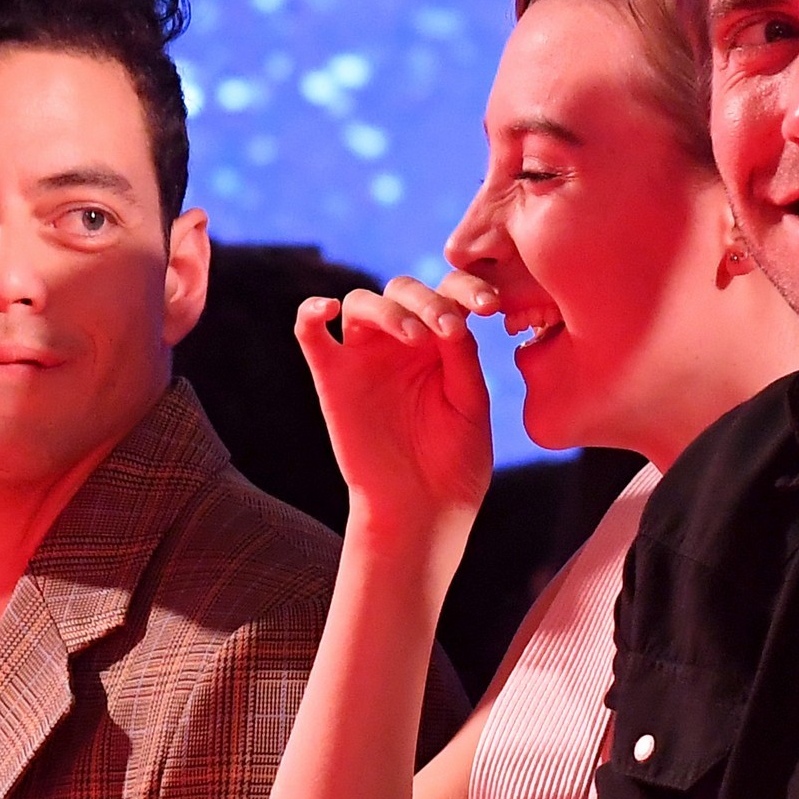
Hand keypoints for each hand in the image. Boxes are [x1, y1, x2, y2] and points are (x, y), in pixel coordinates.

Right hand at [295, 276, 492, 540]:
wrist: (422, 510)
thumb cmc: (453, 462)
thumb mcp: (470, 403)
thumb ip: (460, 356)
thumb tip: (449, 315)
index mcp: (440, 342)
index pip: (448, 292)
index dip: (467, 287)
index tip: (490, 306)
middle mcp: (400, 342)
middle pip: (403, 289)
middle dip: (429, 301)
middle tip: (448, 330)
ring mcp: (363, 357)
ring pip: (362, 302)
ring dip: (390, 310)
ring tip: (416, 338)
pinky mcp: (331, 378)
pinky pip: (308, 332)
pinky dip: (310, 312)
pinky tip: (324, 309)